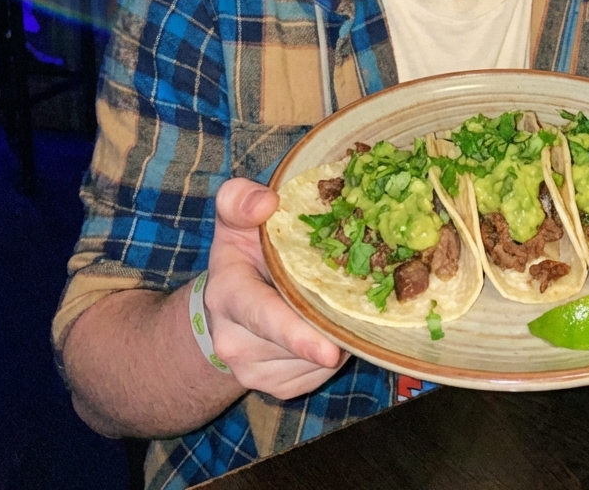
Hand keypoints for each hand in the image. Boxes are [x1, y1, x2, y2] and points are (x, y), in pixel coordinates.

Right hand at [203, 178, 347, 399]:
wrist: (226, 304)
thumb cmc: (242, 251)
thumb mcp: (235, 217)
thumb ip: (241, 200)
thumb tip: (267, 202)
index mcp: (227, 293)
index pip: (262, 316)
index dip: (296, 334)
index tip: (330, 351)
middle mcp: (233, 341)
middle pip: (298, 342)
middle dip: (332, 325)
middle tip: (362, 301)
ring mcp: (253, 371)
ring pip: (315, 362)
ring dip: (335, 336)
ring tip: (335, 302)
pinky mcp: (276, 388)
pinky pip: (319, 376)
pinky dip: (333, 354)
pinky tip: (328, 326)